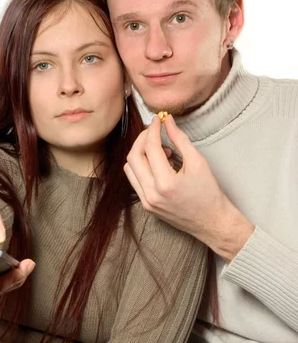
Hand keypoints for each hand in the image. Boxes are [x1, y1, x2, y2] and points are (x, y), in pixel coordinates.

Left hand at [124, 114, 253, 260]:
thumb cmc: (209, 193)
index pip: (150, 147)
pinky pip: (135, 180)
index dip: (153, 129)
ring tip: (161, 150)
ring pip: (130, 168)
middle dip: (142, 139)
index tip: (158, 120)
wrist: (211, 222)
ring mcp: (146, 202)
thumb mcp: (198, 162)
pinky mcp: (146, 206)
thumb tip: (167, 120)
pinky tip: (158, 164)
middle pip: (134, 156)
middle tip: (154, 130)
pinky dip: (142, 167)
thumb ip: (180, 139)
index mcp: (165, 183)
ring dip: (140, 153)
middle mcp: (151, 194)